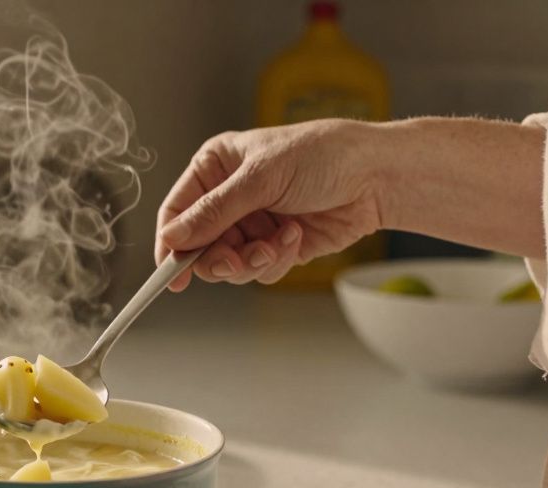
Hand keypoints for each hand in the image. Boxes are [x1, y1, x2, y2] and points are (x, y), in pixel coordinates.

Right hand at [156, 119, 383, 289]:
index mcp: (216, 168)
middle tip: (234, 261)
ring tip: (276, 244)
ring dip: (252, 261)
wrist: (376, 176)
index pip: (177, 211)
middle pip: (199, 247)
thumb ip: (214, 212)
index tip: (171, 272)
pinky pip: (259, 270)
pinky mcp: (275, 246)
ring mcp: (252, 224)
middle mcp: (229, 198)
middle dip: (219, 258)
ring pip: (229, 264)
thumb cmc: (323, 155)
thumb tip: (173, 238)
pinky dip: (275, 261)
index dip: (171, 243)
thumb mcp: (260, 178)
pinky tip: (295, 237)